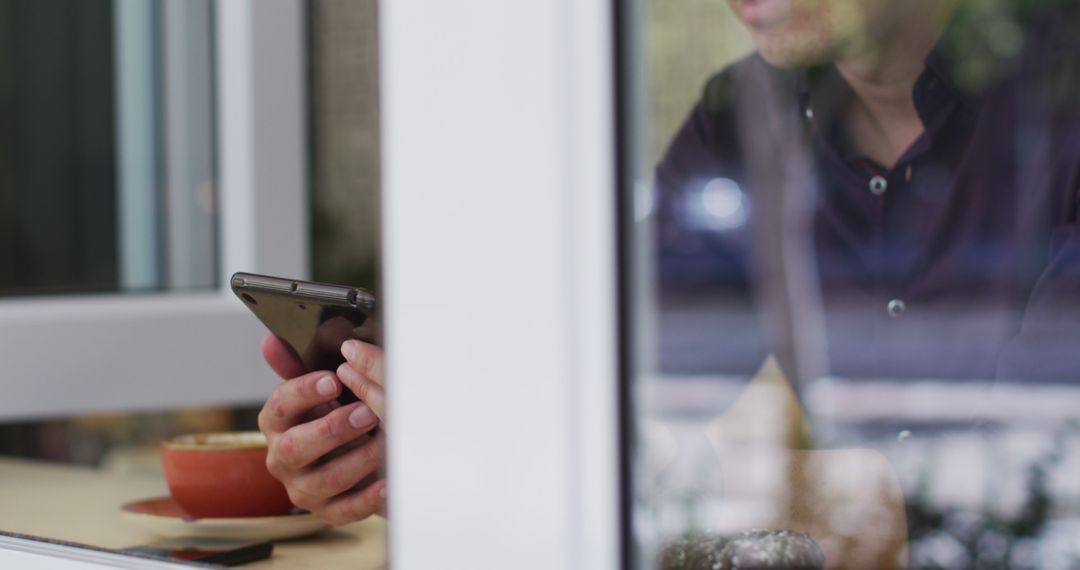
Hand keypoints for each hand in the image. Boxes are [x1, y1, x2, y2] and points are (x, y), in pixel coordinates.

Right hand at [258, 334, 386, 524]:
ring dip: (358, 459)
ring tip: (385, 442)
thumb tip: (271, 340)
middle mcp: (283, 457)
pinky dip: (368, 497)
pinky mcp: (327, 510)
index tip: (333, 380)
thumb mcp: (317, 389)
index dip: (304, 392)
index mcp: (277, 423)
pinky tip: (387, 481)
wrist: (352, 458)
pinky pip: (346, 509)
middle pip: (295, 447)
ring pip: (325, 479)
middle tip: (366, 413)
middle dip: (332, 428)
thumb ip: (297, 365)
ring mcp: (304, 487)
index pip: (280, 405)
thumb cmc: (332, 415)